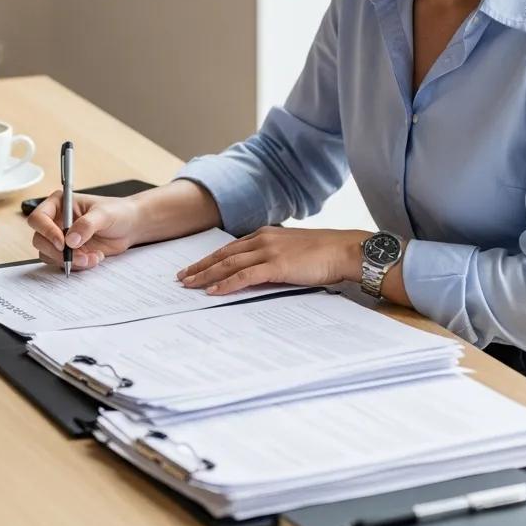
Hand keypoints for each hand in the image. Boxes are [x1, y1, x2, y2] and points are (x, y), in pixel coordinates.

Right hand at [26, 190, 139, 270]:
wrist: (130, 226)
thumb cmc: (117, 212)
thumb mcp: (104, 214)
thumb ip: (87, 225)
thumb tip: (70, 240)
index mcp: (59, 204)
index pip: (38, 218)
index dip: (46, 231)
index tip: (62, 242)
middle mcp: (56, 221)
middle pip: (39, 240)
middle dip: (58, 252)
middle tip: (78, 256)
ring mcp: (61, 238)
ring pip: (49, 255)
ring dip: (70, 261)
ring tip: (92, 257)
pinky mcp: (69, 252)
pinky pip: (63, 264)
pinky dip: (78, 265)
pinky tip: (95, 258)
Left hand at [176, 227, 365, 294]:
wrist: (344, 250)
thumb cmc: (324, 253)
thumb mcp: (294, 251)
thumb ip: (275, 258)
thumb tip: (260, 273)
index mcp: (266, 234)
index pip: (231, 248)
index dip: (211, 258)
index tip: (195, 267)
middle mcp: (263, 239)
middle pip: (223, 254)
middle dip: (200, 266)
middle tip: (182, 277)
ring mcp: (268, 251)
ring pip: (228, 264)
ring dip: (206, 275)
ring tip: (189, 285)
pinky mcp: (275, 265)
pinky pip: (243, 275)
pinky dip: (225, 284)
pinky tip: (212, 291)